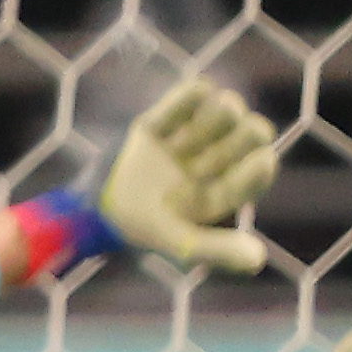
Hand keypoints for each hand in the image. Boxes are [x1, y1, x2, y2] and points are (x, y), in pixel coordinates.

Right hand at [92, 79, 277, 271]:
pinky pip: (194, 93)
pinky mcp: (165, 118)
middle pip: (255, 131)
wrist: (90, 204)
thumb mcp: (177, 242)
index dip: (258, 165)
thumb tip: (258, 258)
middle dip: (238, 140)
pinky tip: (168, 124)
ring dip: (210, 122)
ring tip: (179, 145)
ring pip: (228, 107)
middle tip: (200, 160)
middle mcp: (215, 159)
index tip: (252, 165)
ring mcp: (191, 135)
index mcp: (224, 188)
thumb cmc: (138, 227)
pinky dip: (190, 97)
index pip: (262, 168)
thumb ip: (215, 249)